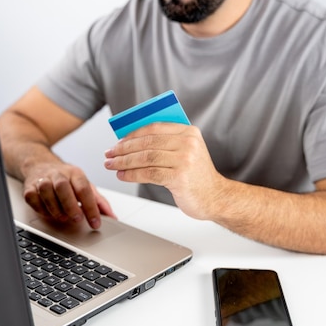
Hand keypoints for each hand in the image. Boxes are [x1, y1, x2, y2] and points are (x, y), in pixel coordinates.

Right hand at [23, 163, 116, 228]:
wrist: (39, 163)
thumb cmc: (65, 178)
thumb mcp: (84, 184)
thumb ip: (99, 201)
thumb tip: (113, 216)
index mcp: (75, 173)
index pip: (84, 188)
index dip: (91, 207)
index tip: (95, 222)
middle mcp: (58, 174)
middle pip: (63, 187)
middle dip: (71, 205)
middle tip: (78, 219)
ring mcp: (42, 179)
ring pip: (46, 191)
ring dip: (55, 207)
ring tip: (63, 218)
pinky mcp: (29, 186)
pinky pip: (32, 196)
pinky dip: (40, 207)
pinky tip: (48, 213)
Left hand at [104, 123, 224, 219]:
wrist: (216, 198)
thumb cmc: (197, 176)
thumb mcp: (186, 153)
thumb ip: (166, 143)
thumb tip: (131, 141)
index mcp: (189, 132)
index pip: (154, 127)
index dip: (132, 134)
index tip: (118, 142)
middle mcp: (188, 143)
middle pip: (147, 142)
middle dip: (124, 149)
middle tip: (109, 154)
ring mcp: (185, 160)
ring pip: (146, 157)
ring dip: (124, 162)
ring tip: (112, 165)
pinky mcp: (180, 177)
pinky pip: (149, 173)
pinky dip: (132, 174)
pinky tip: (122, 176)